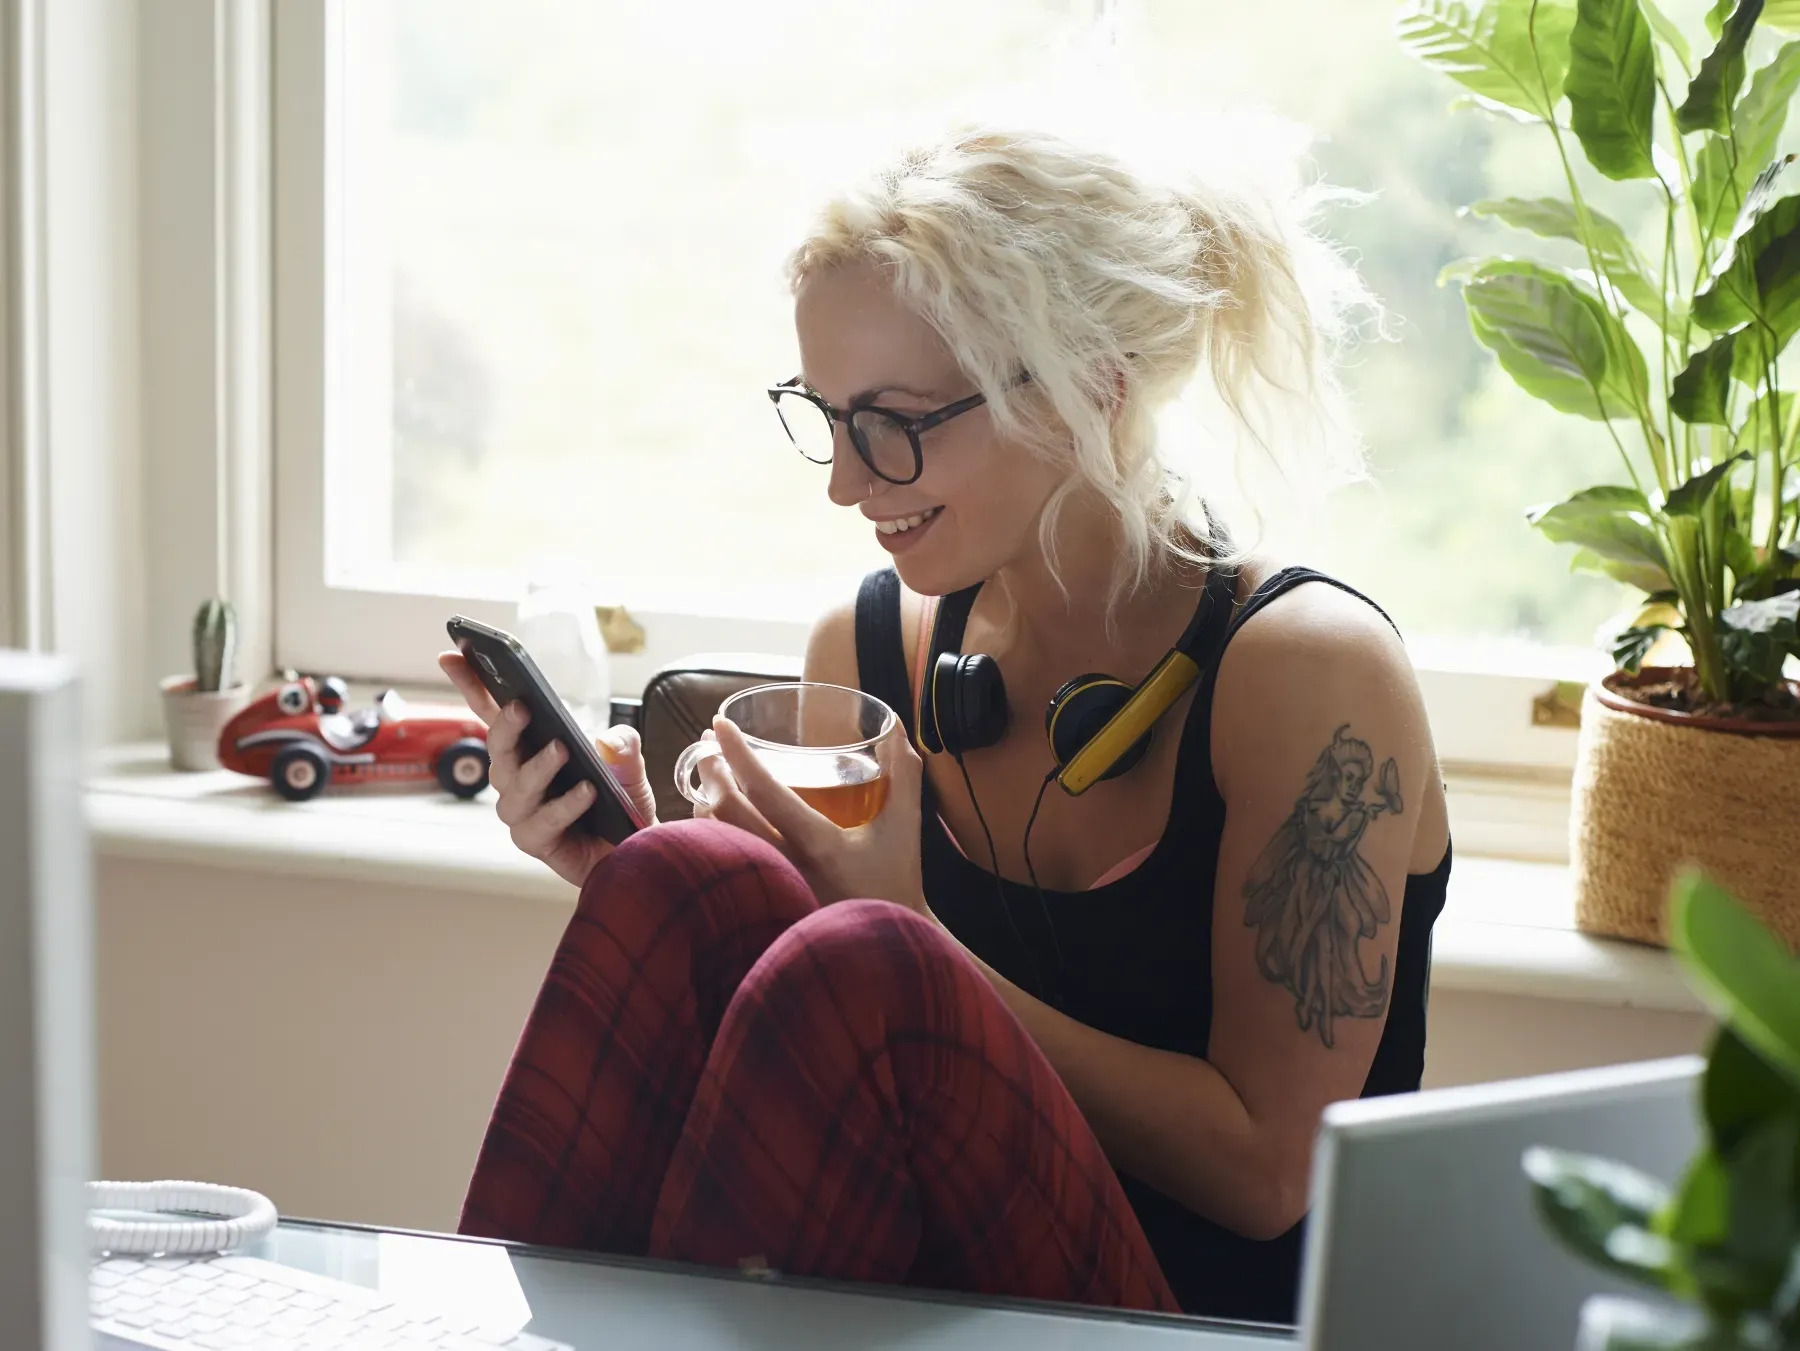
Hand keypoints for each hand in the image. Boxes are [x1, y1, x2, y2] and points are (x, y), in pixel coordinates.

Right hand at [438, 651, 657, 888]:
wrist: (635, 850)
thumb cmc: (619, 804)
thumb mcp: (627, 764)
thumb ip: (621, 744)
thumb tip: (607, 740)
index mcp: (529, 747)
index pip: (492, 711)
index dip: (470, 684)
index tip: (452, 655)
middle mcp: (517, 777)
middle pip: (499, 748)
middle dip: (506, 726)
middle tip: (523, 706)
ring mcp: (522, 811)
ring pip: (515, 786)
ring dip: (538, 766)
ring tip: (563, 750)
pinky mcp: (535, 841)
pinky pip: (542, 822)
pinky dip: (564, 805)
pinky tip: (586, 791)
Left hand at [700, 715, 925, 911]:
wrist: (887, 946)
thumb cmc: (896, 882)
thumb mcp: (905, 825)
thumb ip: (904, 774)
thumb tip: (894, 727)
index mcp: (817, 842)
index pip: (764, 789)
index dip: (737, 752)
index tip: (719, 724)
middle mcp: (784, 865)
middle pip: (726, 811)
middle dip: (710, 771)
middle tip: (706, 746)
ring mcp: (768, 885)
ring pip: (716, 837)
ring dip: (704, 801)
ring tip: (707, 776)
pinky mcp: (760, 899)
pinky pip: (722, 859)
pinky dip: (710, 831)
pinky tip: (712, 816)